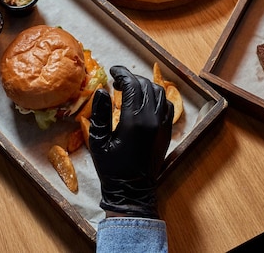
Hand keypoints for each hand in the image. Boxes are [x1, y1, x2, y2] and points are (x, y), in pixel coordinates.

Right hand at [89, 65, 172, 218]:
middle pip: (145, 85)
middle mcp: (151, 119)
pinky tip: (144, 101)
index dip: (122, 74)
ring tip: (129, 90)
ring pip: (158, 92)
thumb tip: (101, 91)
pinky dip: (156, 97)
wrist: (132, 191)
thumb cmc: (111, 168)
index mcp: (133, 120)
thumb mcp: (97, 141)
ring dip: (144, 86)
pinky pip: (166, 105)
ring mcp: (162, 125)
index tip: (112, 71)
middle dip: (130, 78)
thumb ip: (99, 114)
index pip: (132, 85)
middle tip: (117, 82)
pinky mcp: (166, 131)